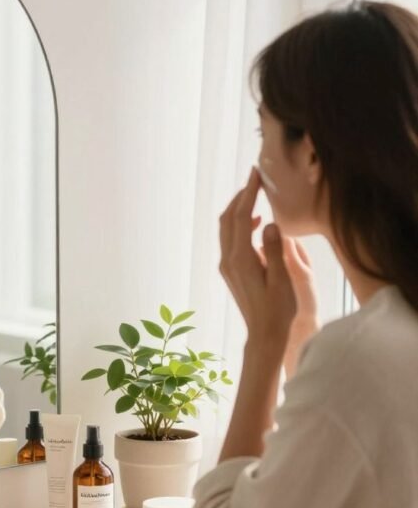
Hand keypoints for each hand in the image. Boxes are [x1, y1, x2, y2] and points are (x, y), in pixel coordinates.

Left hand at [219, 167, 296, 352]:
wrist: (265, 335)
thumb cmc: (278, 310)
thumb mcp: (281, 279)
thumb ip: (275, 250)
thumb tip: (271, 223)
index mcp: (241, 259)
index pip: (242, 216)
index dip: (249, 192)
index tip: (257, 173)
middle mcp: (229, 260)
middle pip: (228, 218)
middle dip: (241, 196)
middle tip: (255, 179)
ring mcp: (227, 266)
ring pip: (226, 228)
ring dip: (239, 209)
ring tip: (256, 196)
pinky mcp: (231, 272)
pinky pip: (231, 240)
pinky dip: (240, 225)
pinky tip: (258, 224)